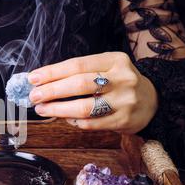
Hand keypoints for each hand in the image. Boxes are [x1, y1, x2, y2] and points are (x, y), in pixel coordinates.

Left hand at [28, 52, 157, 133]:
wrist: (152, 101)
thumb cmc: (118, 83)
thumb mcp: (106, 69)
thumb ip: (79, 74)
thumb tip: (43, 83)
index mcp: (114, 60)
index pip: (77, 64)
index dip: (52, 72)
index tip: (33, 78)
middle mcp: (122, 78)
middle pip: (79, 84)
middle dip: (52, 90)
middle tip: (34, 96)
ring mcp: (124, 101)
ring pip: (84, 107)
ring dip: (58, 109)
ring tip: (42, 109)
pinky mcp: (123, 120)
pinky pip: (91, 124)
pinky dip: (73, 121)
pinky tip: (63, 118)